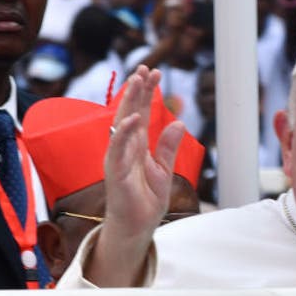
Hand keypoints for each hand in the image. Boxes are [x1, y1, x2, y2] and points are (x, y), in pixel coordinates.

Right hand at [88, 66, 184, 286]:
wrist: (136, 228)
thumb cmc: (145, 200)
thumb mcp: (164, 169)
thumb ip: (168, 146)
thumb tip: (179, 122)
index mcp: (136, 146)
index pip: (140, 112)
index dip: (146, 92)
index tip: (154, 73)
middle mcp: (125, 148)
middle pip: (130, 112)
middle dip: (137, 90)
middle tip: (146, 67)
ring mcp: (118, 159)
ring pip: (122, 124)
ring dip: (129, 102)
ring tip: (137, 81)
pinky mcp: (116, 173)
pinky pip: (119, 150)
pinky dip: (124, 133)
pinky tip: (133, 117)